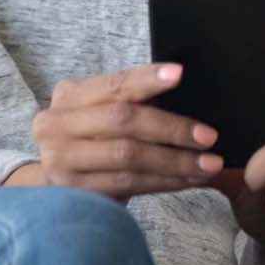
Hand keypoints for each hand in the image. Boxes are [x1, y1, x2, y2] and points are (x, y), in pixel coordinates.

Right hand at [23, 63, 224, 199]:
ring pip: (128, 157)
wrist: (55, 179)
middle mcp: (57, 124)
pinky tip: (188, 180)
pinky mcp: (73, 191)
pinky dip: (163, 182)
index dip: (147, 78)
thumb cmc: (92, 137)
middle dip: (171, 128)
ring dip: (175, 162)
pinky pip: (128, 185)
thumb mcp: (102, 110)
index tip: (179, 73)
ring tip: (208, 164)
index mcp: (70, 94)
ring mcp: (60, 160)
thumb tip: (183, 91)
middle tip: (208, 136)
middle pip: (123, 121)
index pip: (114, 83)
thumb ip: (131, 100)